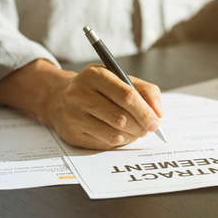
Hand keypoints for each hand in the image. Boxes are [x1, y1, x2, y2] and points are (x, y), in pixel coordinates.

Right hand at [46, 64, 161, 149]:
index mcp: (94, 75)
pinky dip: (119, 141)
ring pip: (114, 133)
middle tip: (149, 128)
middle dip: (140, 126)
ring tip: (135, 130)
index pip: (127, 95)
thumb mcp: (119, 79)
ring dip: (131, 135)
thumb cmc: (97, 88)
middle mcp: (80, 94)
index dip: (145, 111)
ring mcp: (73, 115)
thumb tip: (158, 113)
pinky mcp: (72, 134)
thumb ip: (144, 91)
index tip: (156, 121)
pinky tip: (120, 134)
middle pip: (121, 117)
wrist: (59, 98)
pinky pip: (104, 143)